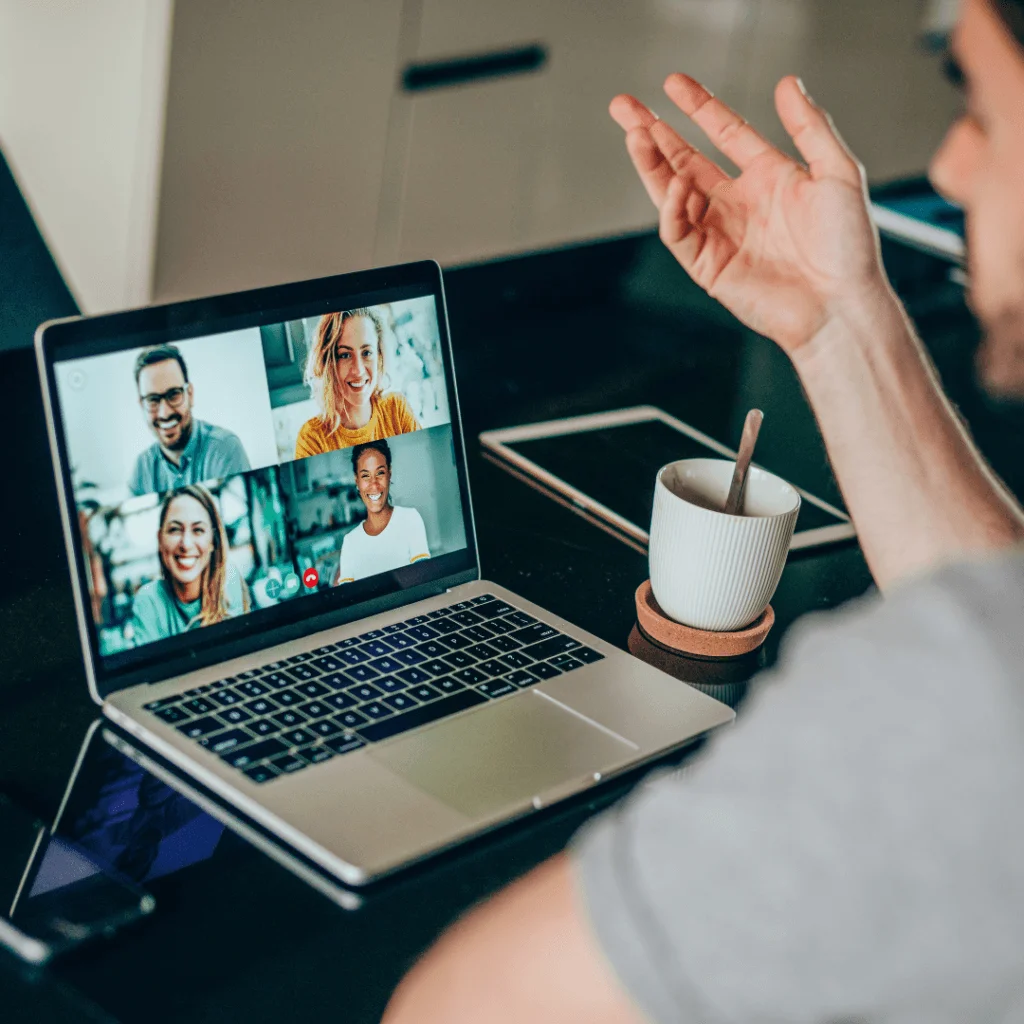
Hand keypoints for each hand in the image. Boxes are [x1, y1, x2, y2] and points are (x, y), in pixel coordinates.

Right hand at [610, 74, 887, 355]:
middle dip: (653, 133)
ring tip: (635, 135)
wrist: (838, 303)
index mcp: (770, 178)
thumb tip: (787, 83)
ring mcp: (721, 233)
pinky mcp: (708, 265)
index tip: (673, 84)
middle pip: (685, 160)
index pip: (724, 133)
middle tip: (624, 107)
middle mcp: (740, 203)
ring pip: (672, 192)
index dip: (698, 106)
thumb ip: (810, 126)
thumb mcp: (838, 172)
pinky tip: (678, 185)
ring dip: (651, 164)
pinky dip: (673, 208)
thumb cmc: (848, 247)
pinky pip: (678, 231)